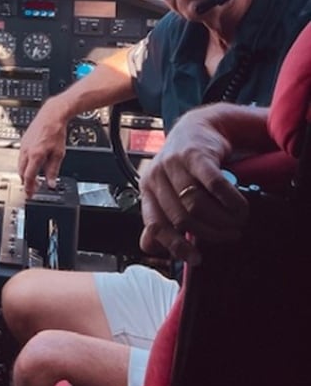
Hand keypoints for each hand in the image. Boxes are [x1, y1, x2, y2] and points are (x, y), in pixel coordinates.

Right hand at [18, 100, 67, 197]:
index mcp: (35, 155)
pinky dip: (24, 164)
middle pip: (21, 172)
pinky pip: (21, 156)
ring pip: (20, 164)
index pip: (28, 177)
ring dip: (24, 173)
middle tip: (31, 188)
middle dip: (26, 182)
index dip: (29, 188)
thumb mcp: (58, 154)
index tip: (30, 194)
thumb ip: (53, 170)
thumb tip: (51, 183)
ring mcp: (23, 146)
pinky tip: (31, 164)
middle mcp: (26, 151)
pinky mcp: (23, 141)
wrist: (51, 115)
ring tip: (32, 178)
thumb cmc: (55, 131)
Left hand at [139, 107, 248, 262]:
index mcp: (147, 189)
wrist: (199, 127)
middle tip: (229, 235)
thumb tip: (150, 248)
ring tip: (237, 222)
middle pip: (182, 218)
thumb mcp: (167, 190)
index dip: (175, 246)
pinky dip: (230, 200)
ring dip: (222, 219)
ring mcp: (175, 164)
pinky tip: (240, 206)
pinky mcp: (196, 154)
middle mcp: (156, 176)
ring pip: (197, 205)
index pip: (155, 224)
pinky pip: (214, 185)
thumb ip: (161, 217)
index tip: (196, 259)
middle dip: (209, 233)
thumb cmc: (185, 164)